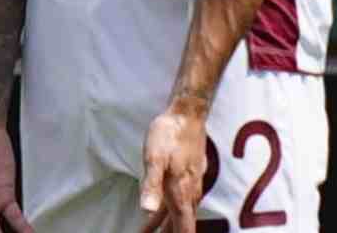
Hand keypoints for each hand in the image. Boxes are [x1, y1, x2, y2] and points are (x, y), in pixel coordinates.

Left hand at [138, 101, 209, 232]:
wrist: (187, 115)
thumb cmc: (169, 134)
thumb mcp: (154, 158)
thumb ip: (151, 185)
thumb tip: (147, 211)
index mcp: (181, 193)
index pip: (184, 230)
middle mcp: (189, 194)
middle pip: (181, 227)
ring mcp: (190, 186)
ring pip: (179, 215)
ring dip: (166, 229)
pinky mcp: (187, 178)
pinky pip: (178, 202)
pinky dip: (166, 214)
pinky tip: (155, 214)